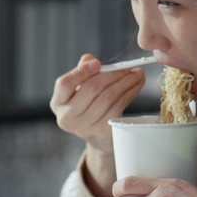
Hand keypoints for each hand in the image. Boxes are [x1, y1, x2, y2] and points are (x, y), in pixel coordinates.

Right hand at [50, 54, 144, 196]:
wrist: (96, 137)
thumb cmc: (87, 105)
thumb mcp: (79, 89)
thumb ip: (82, 72)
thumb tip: (90, 59)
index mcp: (58, 102)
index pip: (65, 84)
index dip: (81, 71)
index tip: (98, 63)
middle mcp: (67, 117)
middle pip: (92, 88)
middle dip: (113, 74)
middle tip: (128, 66)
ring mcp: (84, 127)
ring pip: (109, 97)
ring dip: (126, 82)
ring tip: (137, 73)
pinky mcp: (102, 132)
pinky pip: (118, 106)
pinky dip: (130, 93)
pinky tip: (136, 85)